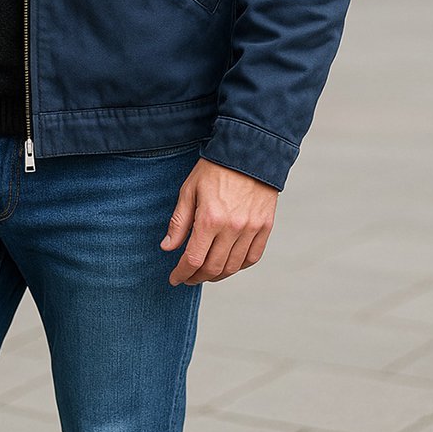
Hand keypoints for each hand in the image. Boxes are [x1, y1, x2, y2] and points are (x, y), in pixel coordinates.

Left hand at [161, 156, 277, 284]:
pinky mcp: (265, 227)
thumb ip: (179, 221)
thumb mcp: (189, 190)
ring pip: (233, 267)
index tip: (175, 279)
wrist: (248, 152)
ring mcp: (251, 229)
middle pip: (213, 268)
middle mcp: (232, 227)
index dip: (182, 273)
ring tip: (206, 272)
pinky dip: (239, 266)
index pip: (194, 259)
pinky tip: (228, 264)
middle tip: (188, 277)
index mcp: (210, 218)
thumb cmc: (215, 169)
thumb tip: (167, 247)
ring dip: (217, 275)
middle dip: (197, 277)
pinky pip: (252, 257)